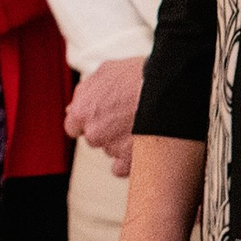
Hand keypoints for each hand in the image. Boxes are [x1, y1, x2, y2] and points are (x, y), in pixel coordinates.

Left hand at [65, 56, 146, 179]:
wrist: (166, 89)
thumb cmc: (139, 76)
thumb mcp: (106, 72)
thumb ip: (86, 92)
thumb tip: (74, 106)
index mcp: (82, 111)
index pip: (73, 127)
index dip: (88, 121)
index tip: (100, 118)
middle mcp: (93, 132)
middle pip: (95, 138)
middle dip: (108, 130)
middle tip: (126, 116)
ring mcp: (111, 148)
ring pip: (111, 150)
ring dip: (122, 142)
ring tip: (141, 125)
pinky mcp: (129, 160)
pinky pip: (122, 168)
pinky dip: (130, 159)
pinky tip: (141, 145)